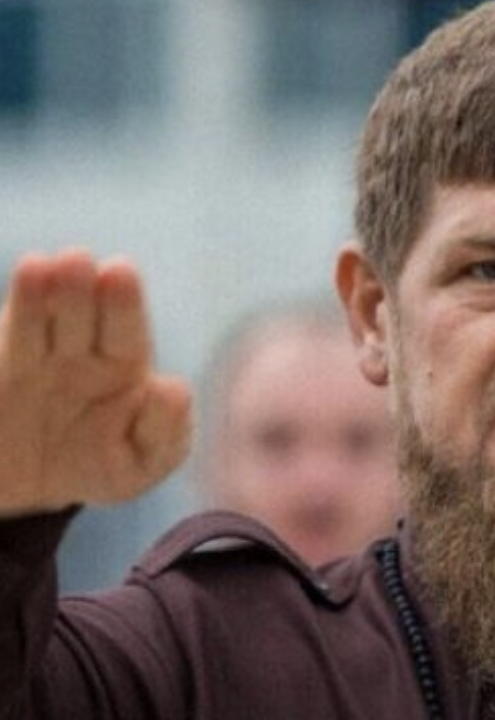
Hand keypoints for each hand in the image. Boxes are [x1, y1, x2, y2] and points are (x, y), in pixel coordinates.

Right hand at [0, 249, 191, 516]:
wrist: (30, 485)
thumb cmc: (101, 465)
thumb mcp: (140, 462)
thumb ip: (165, 429)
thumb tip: (174, 387)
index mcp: (123, 362)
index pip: (124, 329)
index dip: (122, 302)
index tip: (118, 271)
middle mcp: (76, 350)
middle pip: (80, 316)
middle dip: (80, 289)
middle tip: (78, 259)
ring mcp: (29, 358)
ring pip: (36, 323)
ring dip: (39, 295)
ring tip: (43, 266)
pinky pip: (3, 343)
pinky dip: (14, 315)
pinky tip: (20, 280)